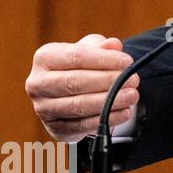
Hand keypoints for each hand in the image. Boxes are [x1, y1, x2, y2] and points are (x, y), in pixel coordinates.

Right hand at [26, 34, 140, 141]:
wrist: (69, 94)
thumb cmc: (82, 65)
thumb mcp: (90, 50)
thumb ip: (101, 46)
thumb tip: (114, 44)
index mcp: (45, 57)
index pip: (76, 56)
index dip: (104, 60)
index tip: (127, 62)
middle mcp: (38, 83)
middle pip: (75, 82)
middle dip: (108, 81)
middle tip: (134, 80)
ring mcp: (44, 108)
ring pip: (78, 106)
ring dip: (109, 102)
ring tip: (132, 96)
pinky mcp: (56, 127)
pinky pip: (83, 125)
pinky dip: (106, 119)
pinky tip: (124, 112)